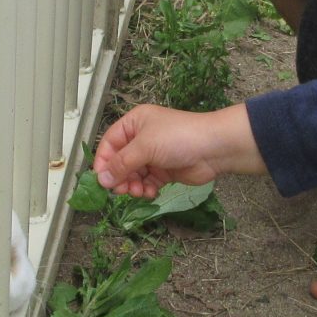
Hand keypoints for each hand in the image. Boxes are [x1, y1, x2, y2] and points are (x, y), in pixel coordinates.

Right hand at [93, 104, 263, 198]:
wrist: (214, 148)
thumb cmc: (179, 137)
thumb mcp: (145, 146)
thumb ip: (122, 163)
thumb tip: (101, 179)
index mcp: (134, 123)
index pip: (109, 143)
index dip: (103, 162)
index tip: (102, 181)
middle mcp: (142, 138)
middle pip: (120, 162)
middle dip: (120, 177)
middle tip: (122, 190)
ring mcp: (154, 155)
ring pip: (133, 175)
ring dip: (132, 186)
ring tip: (138, 192)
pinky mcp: (164, 171)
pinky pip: (147, 183)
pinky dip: (145, 189)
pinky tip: (150, 193)